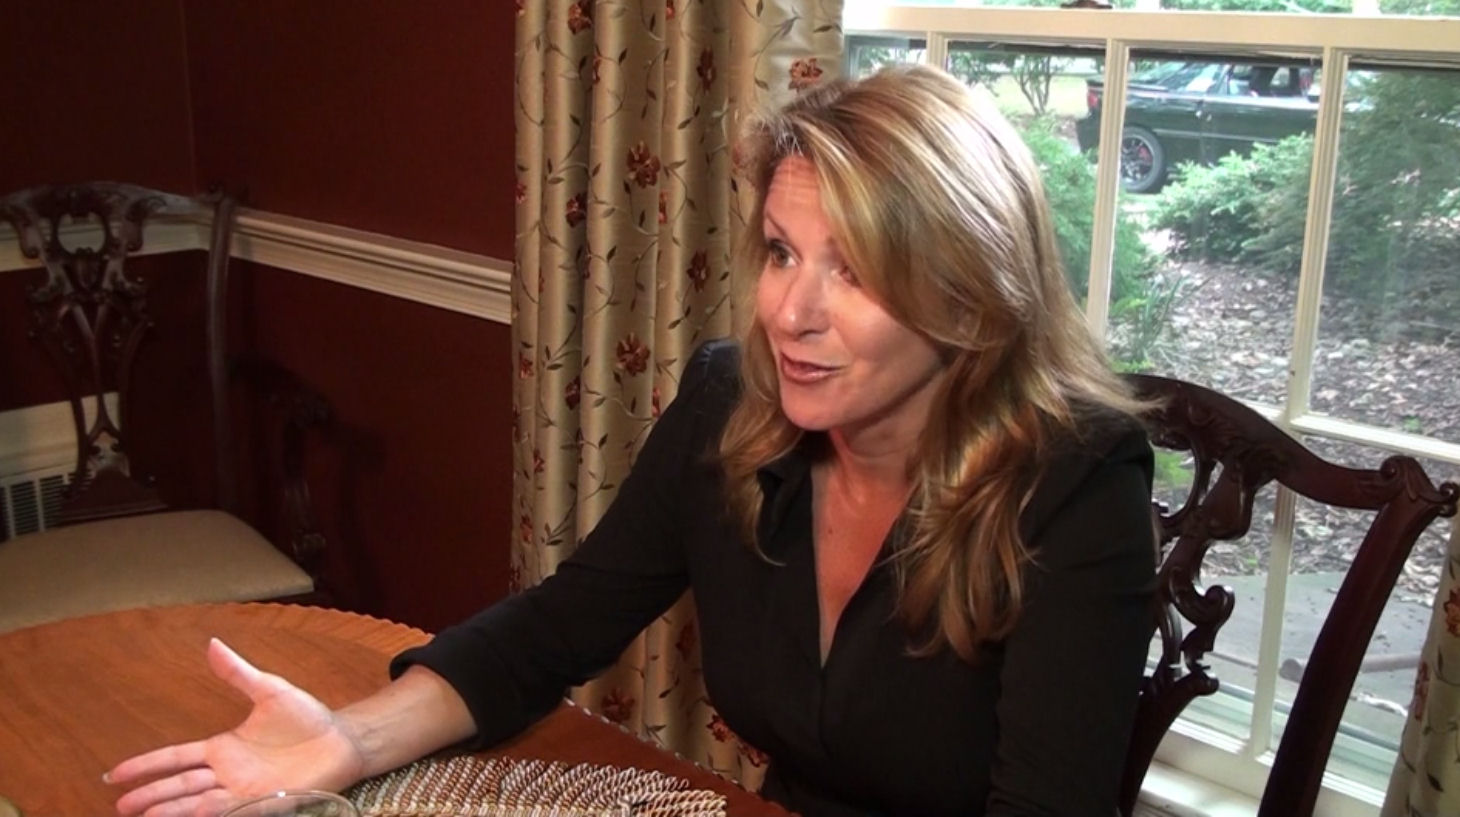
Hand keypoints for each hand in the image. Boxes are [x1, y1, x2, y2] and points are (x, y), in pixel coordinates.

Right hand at [106, 639, 366, 816]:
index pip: (175, 758)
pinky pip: (235, 810)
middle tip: (121, 806)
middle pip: (180, 785)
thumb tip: (212, 643)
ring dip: (173, 809)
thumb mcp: (269, 691)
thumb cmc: (306, 718)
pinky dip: (212, 813)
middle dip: (151, 795)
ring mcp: (244, 789)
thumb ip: (238, 673)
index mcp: (222, 747)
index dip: (146, 765)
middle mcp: (227, 772)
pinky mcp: (267, 802)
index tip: (114, 775)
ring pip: (199, 801)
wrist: (341, 739)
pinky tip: (193, 814)